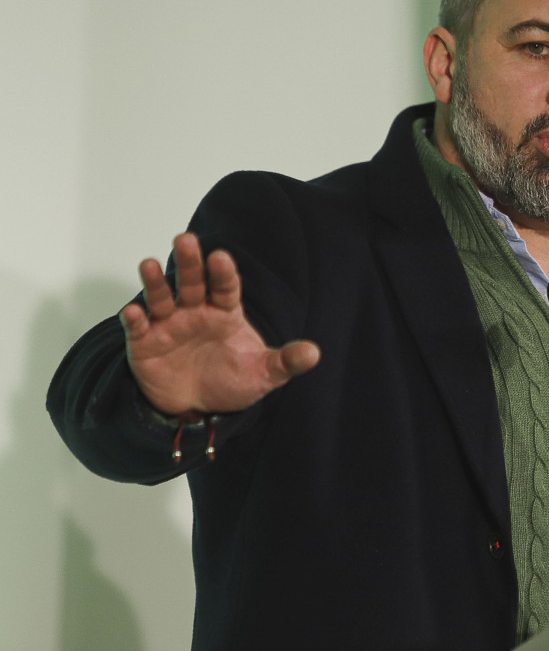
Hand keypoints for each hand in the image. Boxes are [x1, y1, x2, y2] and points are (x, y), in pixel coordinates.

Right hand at [119, 232, 319, 416]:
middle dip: (189, 262)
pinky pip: (138, 329)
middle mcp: (195, 312)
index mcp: (225, 313)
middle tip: (185, 239)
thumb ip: (285, 362)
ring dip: (155, 282)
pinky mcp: (145, 344)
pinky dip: (133, 320)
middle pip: (192, 283)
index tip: (221, 256)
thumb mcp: (264, 375)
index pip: (225, 287)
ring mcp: (168, 326)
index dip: (223, 272)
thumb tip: (314, 353)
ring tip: (148, 264)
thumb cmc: (231, 382)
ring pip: (161, 298)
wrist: (199, 411)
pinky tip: (133, 312)